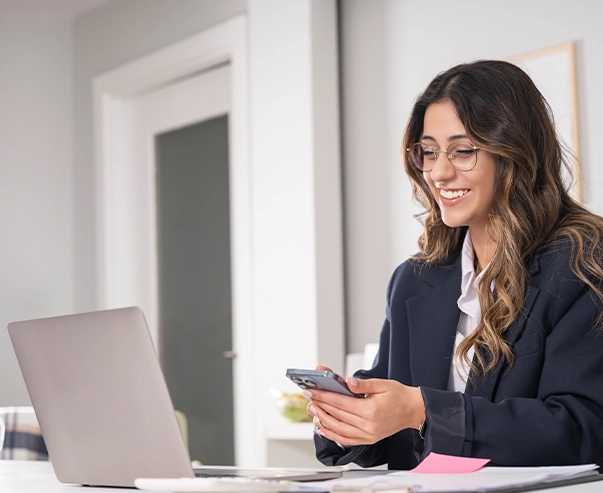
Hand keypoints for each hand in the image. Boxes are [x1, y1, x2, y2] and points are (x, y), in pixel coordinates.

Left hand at [306, 372, 424, 445]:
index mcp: (370, 411)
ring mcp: (367, 435)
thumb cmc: (399, 396)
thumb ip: (363, 384)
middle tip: (308, 397)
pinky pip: (346, 439)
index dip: (323, 396)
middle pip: (337, 415)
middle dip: (320, 405)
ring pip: (338, 429)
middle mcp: (368, 426)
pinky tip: (323, 427)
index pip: (340, 403)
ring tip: (313, 410)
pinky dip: (332, 434)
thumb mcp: (382, 384)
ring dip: (323, 420)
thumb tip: (348, 382)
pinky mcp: (368, 439)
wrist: (413, 411)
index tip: (311, 390)